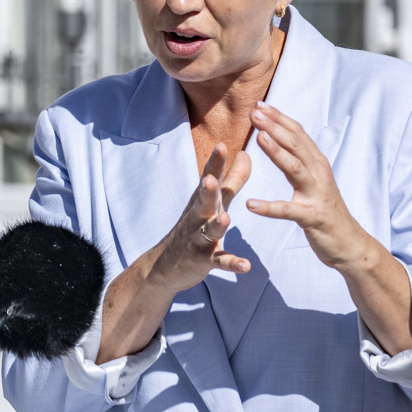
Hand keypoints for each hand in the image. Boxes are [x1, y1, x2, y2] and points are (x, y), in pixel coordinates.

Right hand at [96, 143, 250, 362]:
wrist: (164, 265)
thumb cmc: (195, 227)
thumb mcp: (213, 203)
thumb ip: (232, 180)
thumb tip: (247, 154)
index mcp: (202, 201)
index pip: (208, 178)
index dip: (215, 163)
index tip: (222, 145)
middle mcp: (198, 217)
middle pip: (204, 201)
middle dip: (208, 190)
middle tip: (211, 179)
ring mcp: (198, 239)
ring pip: (209, 231)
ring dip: (217, 226)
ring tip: (225, 219)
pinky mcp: (202, 260)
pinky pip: (218, 262)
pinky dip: (232, 263)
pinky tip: (245, 266)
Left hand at [243, 102, 367, 267]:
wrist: (350, 243)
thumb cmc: (324, 209)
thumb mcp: (315, 180)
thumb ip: (299, 160)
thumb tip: (281, 137)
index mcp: (317, 164)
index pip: (298, 134)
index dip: (280, 118)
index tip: (259, 104)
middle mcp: (319, 174)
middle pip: (296, 145)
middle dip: (275, 126)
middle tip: (254, 112)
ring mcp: (317, 195)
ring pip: (295, 169)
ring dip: (276, 152)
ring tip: (258, 138)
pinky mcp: (312, 217)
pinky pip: (288, 211)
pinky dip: (269, 207)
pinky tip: (251, 204)